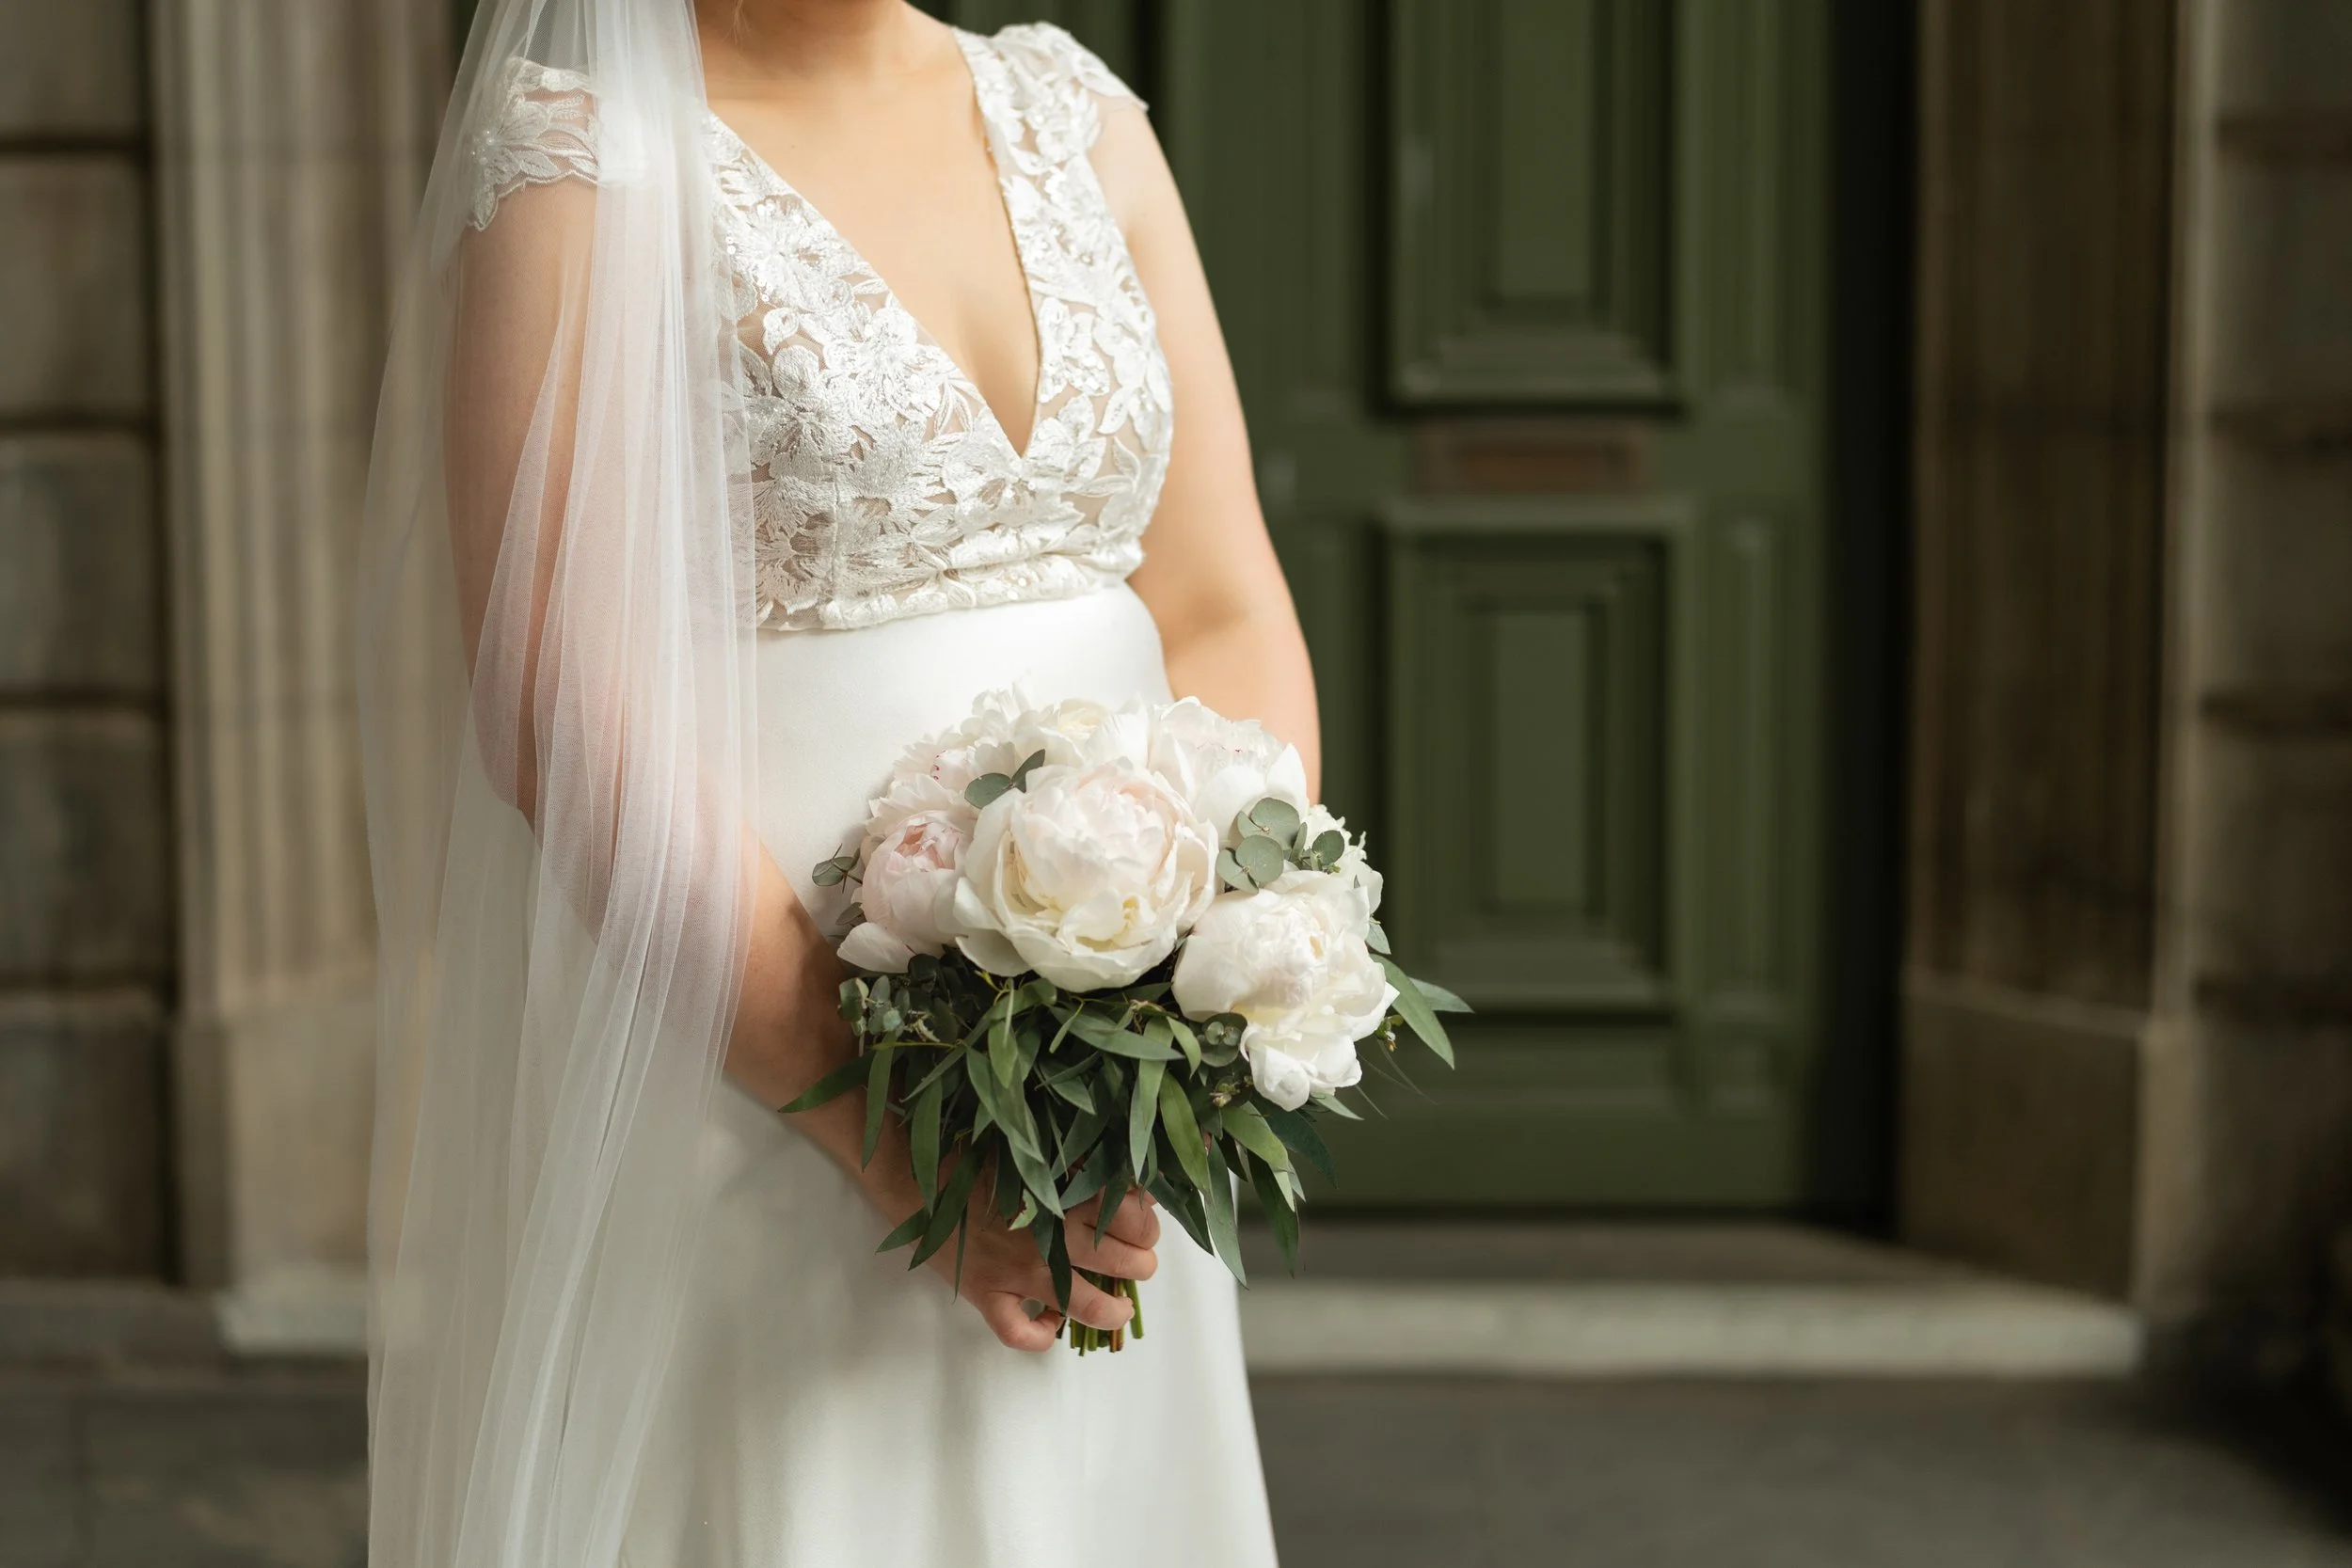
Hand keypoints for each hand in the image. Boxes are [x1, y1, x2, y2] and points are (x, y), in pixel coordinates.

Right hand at [919, 1165, 1161, 1352]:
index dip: (1147, 1224)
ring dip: (1113, 1310)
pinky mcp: (985, 1293)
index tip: (1144, 1223)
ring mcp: (1016, 1270)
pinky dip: (1040, 1336)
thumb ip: (1076, 1162)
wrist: (913, 1173)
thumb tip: (1123, 1178)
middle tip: (1137, 1261)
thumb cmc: (974, 1152)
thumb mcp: (1033, 1146)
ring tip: (1118, 1305)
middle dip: (1140, 1265)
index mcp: (1063, 1194)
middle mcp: (1048, 1236)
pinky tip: (1050, 1324)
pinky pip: (1018, 1332)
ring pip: (1084, 1305)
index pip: (1131, 1217)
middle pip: (1121, 1263)